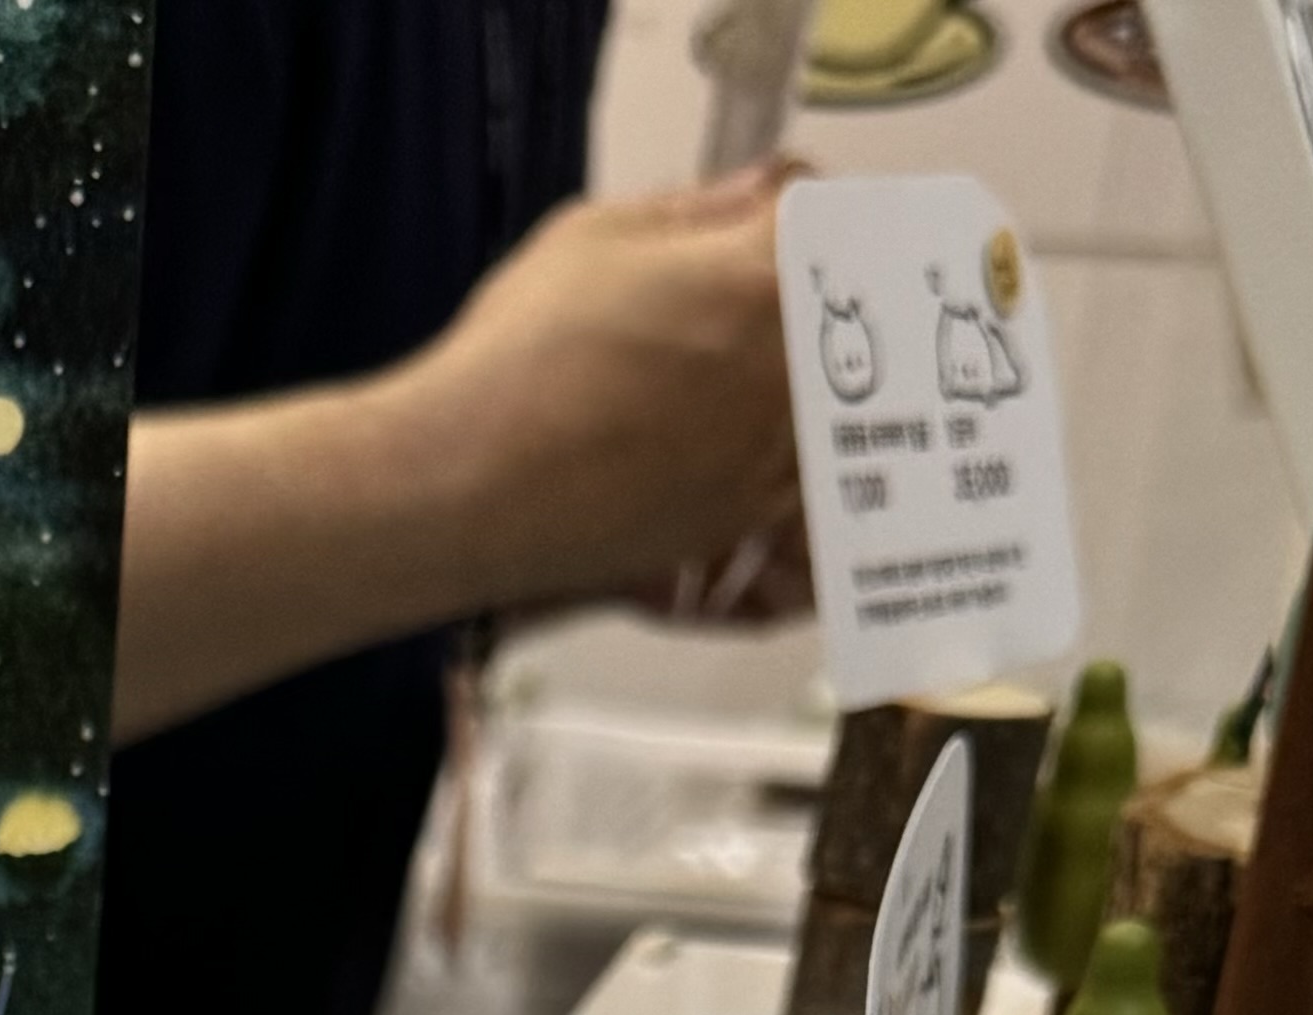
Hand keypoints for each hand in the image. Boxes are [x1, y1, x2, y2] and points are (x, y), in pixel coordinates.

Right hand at [395, 170, 804, 615]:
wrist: (470, 488)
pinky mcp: (743, 519)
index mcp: (760, 277)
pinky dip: (777, 452)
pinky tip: (729, 441)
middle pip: (842, 313)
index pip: (828, 216)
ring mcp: (771, 453)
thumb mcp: (593, 238)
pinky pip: (796, 475)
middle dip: (808, 297)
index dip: (798, 211)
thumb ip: (696, 213)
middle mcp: (786, 369)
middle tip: (760, 298)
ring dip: (803, 382)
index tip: (771, 219)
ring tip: (743, 378)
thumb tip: (755, 198)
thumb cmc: (518, 358)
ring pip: (833, 402)